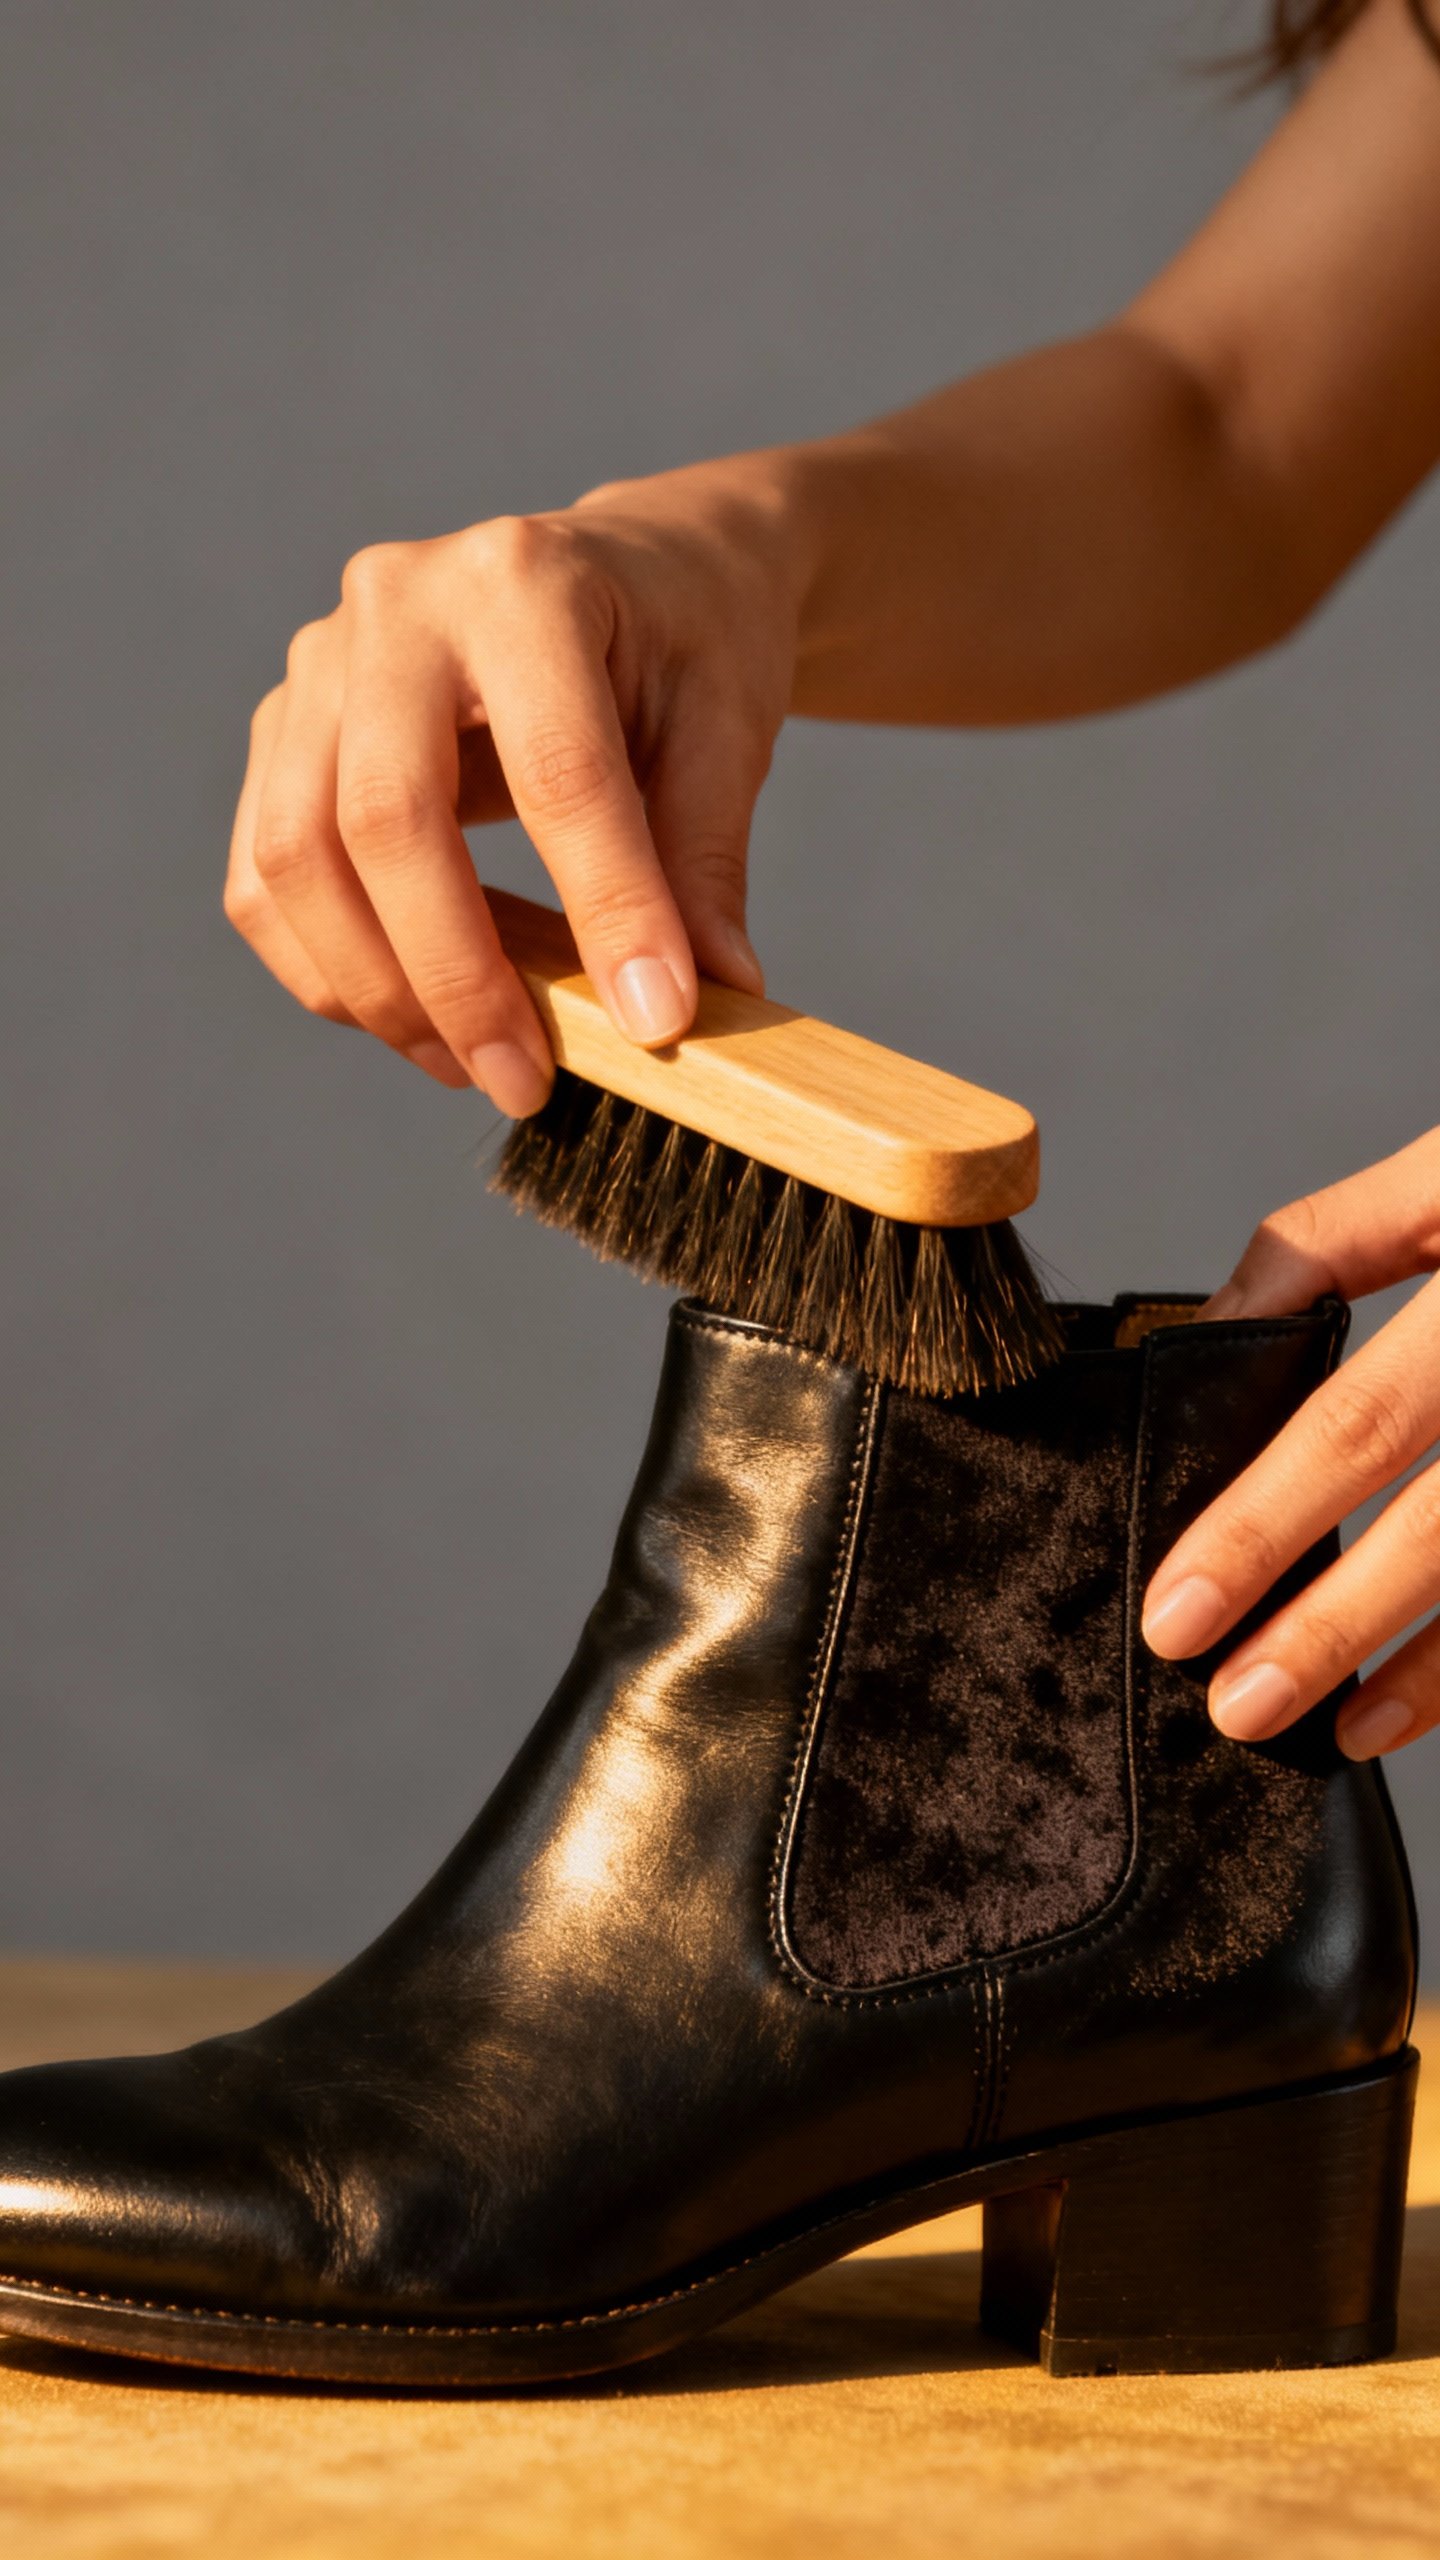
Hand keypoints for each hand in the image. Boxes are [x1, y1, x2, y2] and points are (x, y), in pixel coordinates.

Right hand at [224, 463, 797, 1111]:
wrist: (630, 570)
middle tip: (527, 1083)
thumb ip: (704, 860)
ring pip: (296, 857)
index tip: (655, 1022)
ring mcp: (318, 664)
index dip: (605, 908)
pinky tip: (413, 1021)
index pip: (555, 771)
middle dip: (456, 978)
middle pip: (384, 819)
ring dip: (377, 991)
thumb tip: (709, 997)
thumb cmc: (685, 643)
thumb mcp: (725, 730)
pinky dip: (326, 969)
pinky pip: (263, 877)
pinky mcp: (283, 729)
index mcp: (524, 581)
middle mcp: (397, 605)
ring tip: (472, 1066)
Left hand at [1142, 1127, 1439, 1760]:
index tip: (1179, 1607)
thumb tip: (1209, 1339)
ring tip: (1333, 1726)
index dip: (1264, 1524)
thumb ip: (1326, 1246)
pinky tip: (1421, 1700)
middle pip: (1437, 1521)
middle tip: (1235, 1703)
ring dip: (1424, 1668)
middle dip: (1327, 1625)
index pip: (1359, 1420)